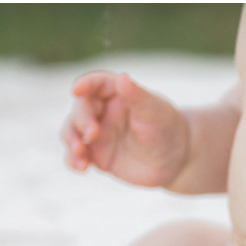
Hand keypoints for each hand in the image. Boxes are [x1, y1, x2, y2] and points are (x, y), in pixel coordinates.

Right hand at [61, 71, 189, 186]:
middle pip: (80, 108)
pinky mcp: (96, 155)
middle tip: (93, 134)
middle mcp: (104, 111)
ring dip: (70, 140)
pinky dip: (72, 160)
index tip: (76, 90)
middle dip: (81, 119)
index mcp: (118, 93)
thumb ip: (137, 95)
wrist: (175, 160)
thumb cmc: (167, 128)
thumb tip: (122, 77)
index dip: (85, 84)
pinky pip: (75, 155)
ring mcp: (98, 134)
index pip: (97, 83)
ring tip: (79, 153)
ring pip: (71, 131)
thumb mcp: (155, 111)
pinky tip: (82, 167)